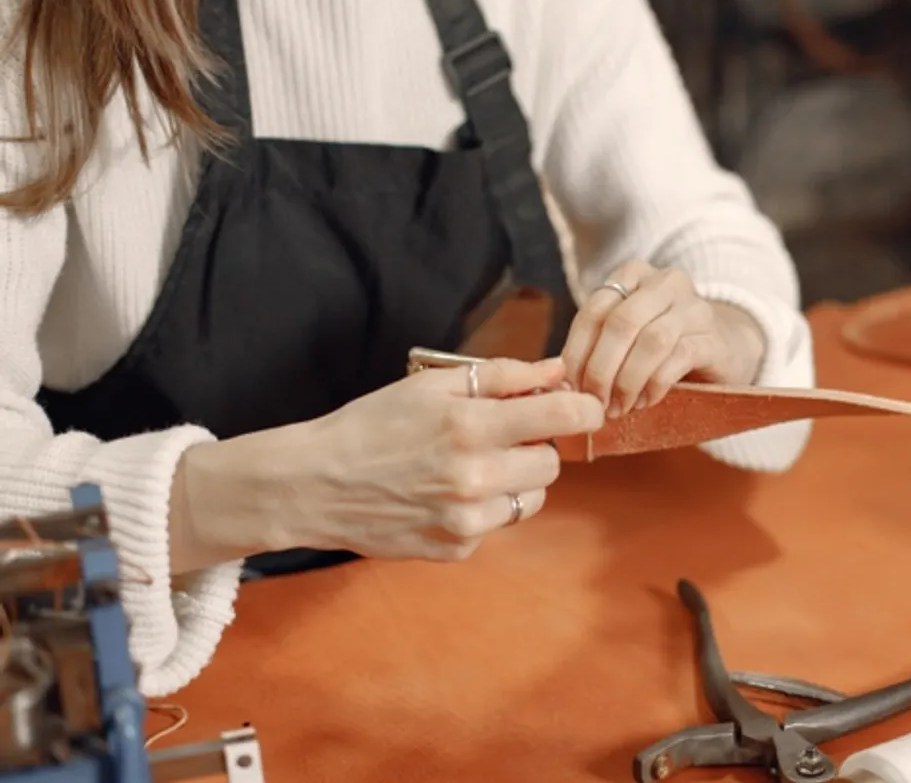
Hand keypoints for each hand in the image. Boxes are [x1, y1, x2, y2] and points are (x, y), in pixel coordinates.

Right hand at [171, 358, 603, 571]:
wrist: (315, 484)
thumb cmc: (372, 425)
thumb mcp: (431, 386)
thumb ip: (502, 376)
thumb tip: (557, 370)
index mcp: (470, 426)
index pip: (560, 418)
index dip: (583, 409)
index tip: (585, 407)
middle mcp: (474, 478)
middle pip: (552, 463)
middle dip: (536, 447)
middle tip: (502, 436)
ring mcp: (466, 520)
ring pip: (531, 499)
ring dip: (517, 481)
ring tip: (474, 466)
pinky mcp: (457, 549)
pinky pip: (497, 526)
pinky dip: (484, 510)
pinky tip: (446, 495)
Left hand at [561, 261, 766, 418]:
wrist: (724, 349)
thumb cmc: (662, 348)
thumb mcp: (625, 339)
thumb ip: (595, 349)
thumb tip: (558, 382)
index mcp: (634, 275)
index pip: (594, 309)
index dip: (577, 352)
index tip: (570, 387)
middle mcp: (666, 283)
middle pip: (622, 322)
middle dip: (601, 368)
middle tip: (594, 402)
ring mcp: (695, 308)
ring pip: (652, 340)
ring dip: (628, 380)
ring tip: (619, 407)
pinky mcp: (715, 339)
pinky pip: (680, 357)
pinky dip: (656, 384)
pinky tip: (646, 401)